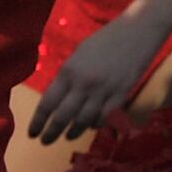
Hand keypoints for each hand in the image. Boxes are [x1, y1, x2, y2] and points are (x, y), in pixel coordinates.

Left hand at [28, 14, 166, 140]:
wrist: (139, 30)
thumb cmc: (106, 37)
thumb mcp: (79, 54)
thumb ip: (69, 76)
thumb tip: (60, 96)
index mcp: (69, 71)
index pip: (48, 103)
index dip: (38, 122)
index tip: (32, 133)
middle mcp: (84, 84)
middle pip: (63, 117)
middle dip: (51, 133)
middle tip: (45, 141)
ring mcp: (104, 91)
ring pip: (84, 121)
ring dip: (73, 132)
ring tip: (68, 136)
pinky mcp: (122, 94)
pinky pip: (105, 117)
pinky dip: (96, 124)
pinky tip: (91, 125)